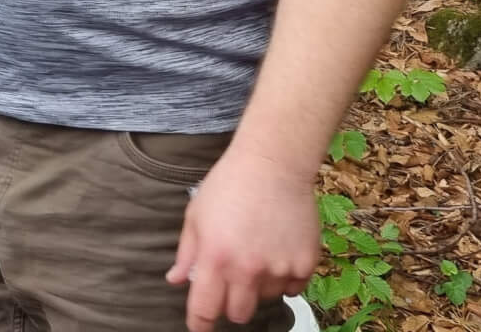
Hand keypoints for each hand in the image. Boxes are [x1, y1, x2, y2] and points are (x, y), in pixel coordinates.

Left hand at [167, 147, 317, 330]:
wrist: (272, 165)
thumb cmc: (228, 185)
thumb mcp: (196, 216)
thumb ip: (187, 253)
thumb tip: (176, 281)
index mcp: (215, 258)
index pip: (205, 308)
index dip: (200, 323)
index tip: (199, 327)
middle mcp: (247, 270)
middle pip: (239, 314)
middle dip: (231, 304)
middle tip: (230, 281)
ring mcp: (279, 269)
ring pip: (266, 299)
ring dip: (258, 286)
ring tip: (255, 252)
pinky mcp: (305, 264)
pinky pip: (293, 288)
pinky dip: (284, 278)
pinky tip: (276, 250)